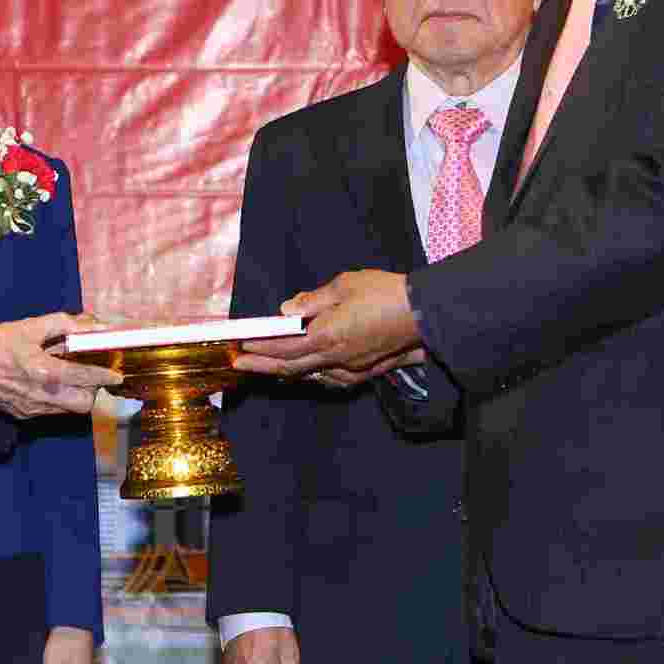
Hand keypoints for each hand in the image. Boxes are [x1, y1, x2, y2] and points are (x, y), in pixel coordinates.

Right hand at [0, 313, 119, 420]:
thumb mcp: (30, 327)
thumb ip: (63, 325)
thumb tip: (90, 325)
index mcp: (43, 372)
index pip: (84, 378)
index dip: (104, 376)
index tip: (117, 375)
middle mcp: (40, 395)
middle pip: (83, 404)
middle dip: (92, 392)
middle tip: (90, 376)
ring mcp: (31, 408)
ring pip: (67, 410)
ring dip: (75, 396)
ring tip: (67, 377)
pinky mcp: (22, 415)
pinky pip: (50, 412)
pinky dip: (57, 400)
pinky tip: (48, 384)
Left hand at [233, 271, 422, 388]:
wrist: (424, 313)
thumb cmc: (386, 293)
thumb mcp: (345, 285)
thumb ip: (314, 300)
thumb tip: (287, 309)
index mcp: (327, 334)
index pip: (283, 344)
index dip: (259, 346)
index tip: (239, 344)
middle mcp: (335, 357)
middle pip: (289, 366)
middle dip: (261, 365)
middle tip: (239, 364)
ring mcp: (349, 367)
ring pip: (308, 374)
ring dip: (283, 371)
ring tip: (264, 366)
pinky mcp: (364, 371)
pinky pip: (328, 378)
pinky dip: (309, 374)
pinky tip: (304, 370)